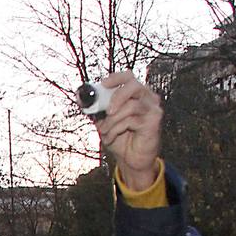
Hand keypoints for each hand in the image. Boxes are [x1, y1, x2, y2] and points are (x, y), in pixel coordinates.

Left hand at [94, 71, 162, 190]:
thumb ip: (96, 109)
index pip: (128, 76)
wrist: (130, 159)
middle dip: (116, 96)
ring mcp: (152, 109)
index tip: (102, 85)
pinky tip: (111, 137)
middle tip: (106, 111)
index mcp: (135, 93)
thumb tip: (81, 97)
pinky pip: (131, 120)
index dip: (115, 78)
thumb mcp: (104, 121)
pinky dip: (116, 129)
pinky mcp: (154, 121)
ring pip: (130, 106)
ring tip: (104, 131)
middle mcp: (147, 97)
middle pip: (134, 86)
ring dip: (112, 120)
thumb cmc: (120, 137)